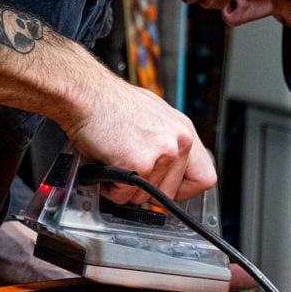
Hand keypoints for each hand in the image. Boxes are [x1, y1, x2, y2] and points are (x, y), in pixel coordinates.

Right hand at [62, 74, 215, 204]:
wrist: (86, 93)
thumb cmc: (110, 103)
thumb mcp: (153, 117)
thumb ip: (165, 143)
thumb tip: (165, 168)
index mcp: (184, 131)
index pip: (204, 178)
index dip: (182, 190)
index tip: (166, 189)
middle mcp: (178, 142)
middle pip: (170, 194)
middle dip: (145, 190)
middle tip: (128, 174)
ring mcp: (161, 154)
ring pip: (144, 198)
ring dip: (123, 188)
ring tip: (113, 163)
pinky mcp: (139, 164)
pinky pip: (123, 196)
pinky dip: (108, 187)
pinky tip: (104, 166)